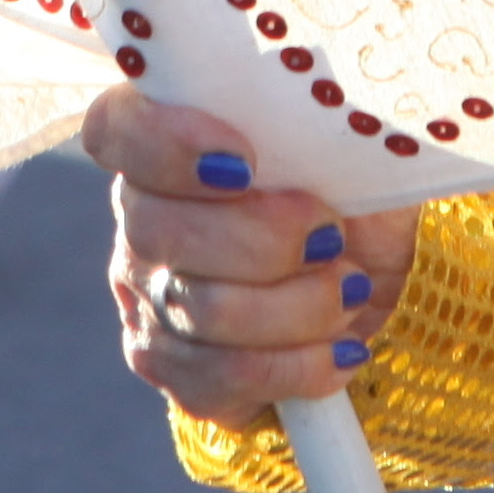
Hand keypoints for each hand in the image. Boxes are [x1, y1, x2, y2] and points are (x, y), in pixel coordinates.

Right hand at [82, 93, 419, 419]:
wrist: (375, 283)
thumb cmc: (353, 194)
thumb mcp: (343, 144)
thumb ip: (306, 122)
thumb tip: (314, 115)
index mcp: (165, 142)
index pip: (117, 131)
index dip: (166, 146)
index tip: (244, 162)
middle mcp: (140, 220)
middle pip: (162, 231)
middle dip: (266, 239)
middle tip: (330, 237)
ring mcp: (148, 299)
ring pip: (202, 310)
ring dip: (297, 305)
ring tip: (349, 290)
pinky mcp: (175, 369)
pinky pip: (221, 377)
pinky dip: (297, 364)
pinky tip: (341, 348)